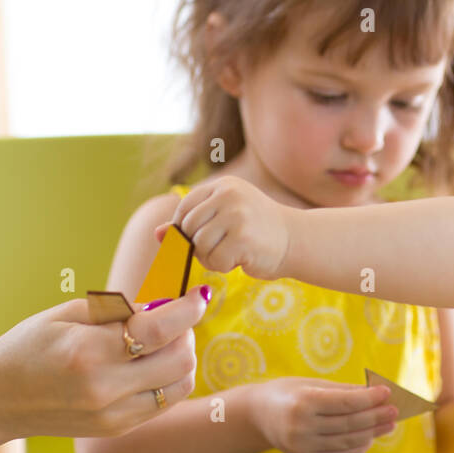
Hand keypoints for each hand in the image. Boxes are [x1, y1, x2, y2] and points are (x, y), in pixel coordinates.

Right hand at [0, 286, 208, 452]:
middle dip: (186, 332)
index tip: (196, 297)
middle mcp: (104, 389)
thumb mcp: (67, 314)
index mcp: (88, 353)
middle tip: (173, 318)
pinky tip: (152, 364)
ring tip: (163, 342)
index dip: (187, 310)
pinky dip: (170, 379)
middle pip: (180, 359)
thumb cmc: (27, 347)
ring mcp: (112, 415)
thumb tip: (162, 306)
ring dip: (182, 357)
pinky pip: (164, 402)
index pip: (159, 330)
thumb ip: (118, 309)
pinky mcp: (116, 429)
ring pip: (180, 384)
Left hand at [162, 176, 291, 279]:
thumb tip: (157, 233)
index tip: (199, 240)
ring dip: (210, 258)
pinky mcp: (243, 238)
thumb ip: (191, 224)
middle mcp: (229, 195)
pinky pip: (214, 260)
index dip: (184, 229)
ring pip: (199, 245)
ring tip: (230, 254)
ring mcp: (237, 215)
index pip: (184, 207)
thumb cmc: (257, 231)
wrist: (296, 239)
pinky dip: (223, 266)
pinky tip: (240, 260)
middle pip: (188, 227)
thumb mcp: (224, 218)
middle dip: (197, 245)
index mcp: (223, 186)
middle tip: (218, 250)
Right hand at [247, 378, 398, 452]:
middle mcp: (302, 427)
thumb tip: (376, 394)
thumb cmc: (289, 392)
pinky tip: (369, 439)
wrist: (257, 415)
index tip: (387, 392)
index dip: (369, 399)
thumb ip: (344, 390)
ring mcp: (303, 446)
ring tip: (388, 424)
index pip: (345, 403)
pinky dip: (357, 449)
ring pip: (346, 442)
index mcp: (304, 402)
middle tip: (394, 411)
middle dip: (375, 417)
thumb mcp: (313, 384)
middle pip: (349, 424)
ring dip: (371, 434)